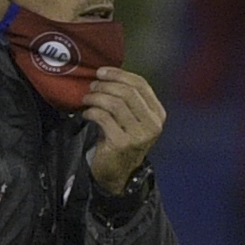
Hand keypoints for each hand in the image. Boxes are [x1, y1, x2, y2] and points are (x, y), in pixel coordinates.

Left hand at [82, 67, 164, 193]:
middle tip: (92, 86)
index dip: (119, 74)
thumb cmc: (122, 139)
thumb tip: (107, 73)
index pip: (141, 85)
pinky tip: (86, 114)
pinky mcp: (122, 144)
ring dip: (97, 97)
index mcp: (158, 114)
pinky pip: (103, 118)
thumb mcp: (133, 118)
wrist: (118, 172)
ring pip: (115, 103)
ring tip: (87, 98)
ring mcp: (139, 135)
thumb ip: (128, 98)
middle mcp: (153, 124)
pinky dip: (91, 112)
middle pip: (128, 92)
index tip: (101, 72)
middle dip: (106, 85)